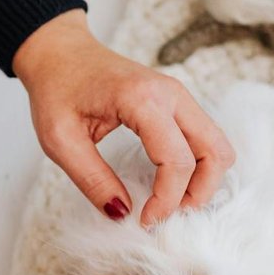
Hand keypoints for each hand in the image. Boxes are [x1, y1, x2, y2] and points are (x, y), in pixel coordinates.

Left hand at [13, 11, 232, 226]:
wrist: (59, 53)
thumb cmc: (56, 90)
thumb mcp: (60, 140)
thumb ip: (92, 179)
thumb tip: (122, 214)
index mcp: (142, 99)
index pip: (177, 160)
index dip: (167, 200)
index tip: (144, 221)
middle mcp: (171, 94)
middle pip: (215, 152)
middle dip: (199, 193)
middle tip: (168, 216)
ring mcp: (179, 95)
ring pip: (217, 145)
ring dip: (204, 179)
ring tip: (171, 202)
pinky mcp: (177, 101)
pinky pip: (205, 137)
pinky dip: (198, 164)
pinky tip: (170, 182)